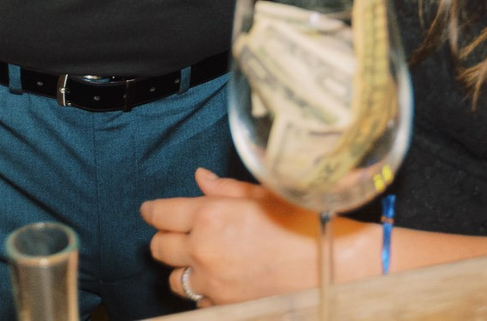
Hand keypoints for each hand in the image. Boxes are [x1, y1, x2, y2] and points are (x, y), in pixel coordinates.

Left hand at [142, 169, 326, 305]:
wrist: (336, 269)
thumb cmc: (305, 225)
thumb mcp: (265, 196)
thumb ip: (226, 189)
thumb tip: (201, 179)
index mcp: (211, 215)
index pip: (162, 213)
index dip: (152, 211)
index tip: (150, 211)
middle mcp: (205, 250)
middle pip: (160, 248)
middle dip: (164, 239)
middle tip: (173, 234)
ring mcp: (214, 284)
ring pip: (175, 279)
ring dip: (182, 269)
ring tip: (199, 261)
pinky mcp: (227, 307)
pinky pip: (200, 302)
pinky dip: (205, 293)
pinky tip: (222, 282)